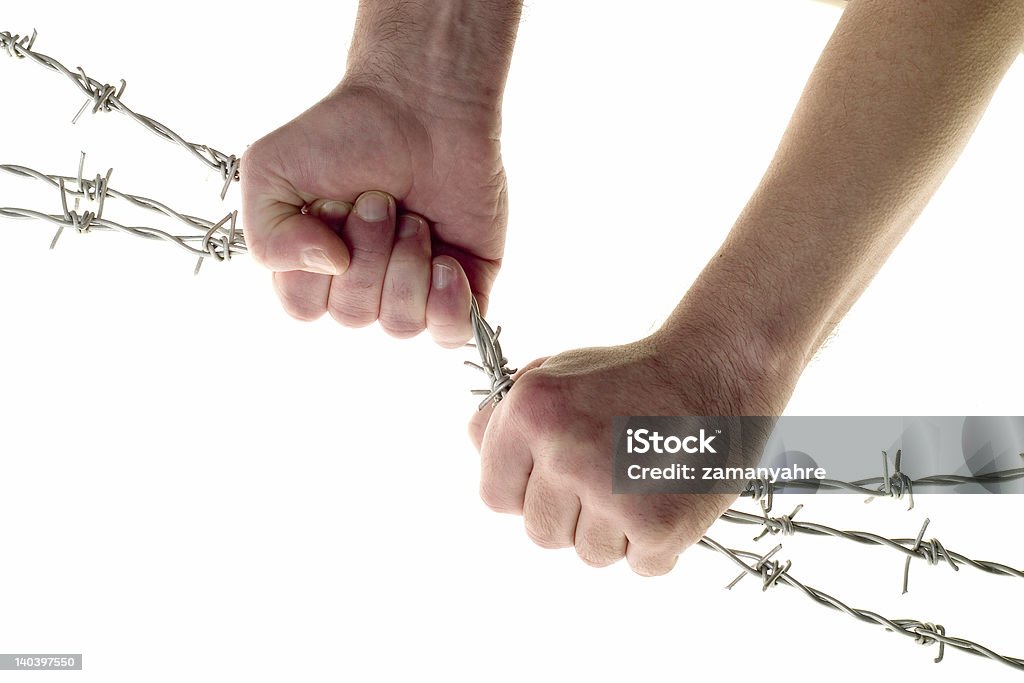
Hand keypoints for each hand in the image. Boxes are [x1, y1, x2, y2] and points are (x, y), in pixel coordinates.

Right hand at [240, 82, 506, 345]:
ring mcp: (414, 288)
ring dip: (404, 265)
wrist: (420, 102)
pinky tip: (446, 263)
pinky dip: (447, 304)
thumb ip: (268, 237)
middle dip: (367, 252)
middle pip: (354, 316)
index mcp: (314, 268)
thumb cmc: (344, 133)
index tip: (333, 206)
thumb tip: (329, 267)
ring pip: (400, 324)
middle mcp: (362, 285)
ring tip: (414, 217)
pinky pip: (451, 333)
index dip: (317, 265)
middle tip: (381, 200)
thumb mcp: (270, 171)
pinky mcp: (463, 284)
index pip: (306, 308)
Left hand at [468, 327, 786, 575]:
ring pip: (590, 555)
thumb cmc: (634, 373)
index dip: (525, 491)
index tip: (555, 478)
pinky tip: (669, 498)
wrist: (718, 368)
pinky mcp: (658, 526)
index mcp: (530, 414)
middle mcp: (564, 454)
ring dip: (615, 533)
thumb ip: (507, 413)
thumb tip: (475, 447)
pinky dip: (656, 547)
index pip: (495, 497)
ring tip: (643, 483)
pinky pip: (640, 567)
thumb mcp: (557, 372)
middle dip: (571, 515)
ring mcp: (611, 494)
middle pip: (541, 533)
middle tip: (610, 476)